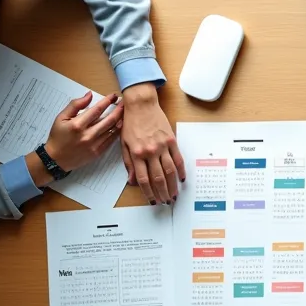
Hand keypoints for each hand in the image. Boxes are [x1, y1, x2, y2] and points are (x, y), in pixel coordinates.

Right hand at [44, 92, 122, 172]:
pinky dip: (117, 131)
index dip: (107, 102)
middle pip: (109, 120)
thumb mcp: (61, 118)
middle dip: (118, 110)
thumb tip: (89, 95)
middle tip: (123, 103)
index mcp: (77, 125)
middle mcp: (87, 135)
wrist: (57, 159)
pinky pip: (111, 140)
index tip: (113, 96)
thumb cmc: (58, 136)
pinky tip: (120, 125)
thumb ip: (75, 105)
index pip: (97, 110)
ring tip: (124, 113)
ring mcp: (94, 145)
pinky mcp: (98, 152)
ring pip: (112, 130)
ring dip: (120, 120)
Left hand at [120, 84, 184, 205]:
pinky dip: (181, 170)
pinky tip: (182, 178)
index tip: (152, 200)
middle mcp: (150, 151)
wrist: (141, 104)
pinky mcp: (171, 140)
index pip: (143, 179)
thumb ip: (128, 163)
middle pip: (158, 178)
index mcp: (136, 153)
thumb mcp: (123, 143)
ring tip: (174, 195)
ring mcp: (162, 146)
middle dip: (162, 192)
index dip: (148, 192)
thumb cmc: (130, 122)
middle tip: (166, 201)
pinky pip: (178, 159)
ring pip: (169, 171)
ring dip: (172, 185)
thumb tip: (132, 181)